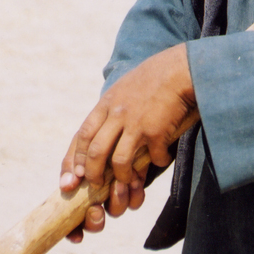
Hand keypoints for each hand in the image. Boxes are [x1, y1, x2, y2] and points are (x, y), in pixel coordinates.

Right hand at [60, 134, 147, 242]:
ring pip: (115, 210)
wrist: (139, 113)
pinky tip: (136, 180)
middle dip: (95, 220)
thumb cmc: (104, 126)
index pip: (72, 219)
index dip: (73, 231)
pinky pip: (135, 200)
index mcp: (80, 185)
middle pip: (94, 220)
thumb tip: (67, 185)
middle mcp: (98, 192)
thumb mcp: (84, 139)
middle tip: (96, 209)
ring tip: (120, 185)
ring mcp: (117, 188)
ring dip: (116, 201)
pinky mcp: (136, 184)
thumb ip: (73, 161)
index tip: (77, 235)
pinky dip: (134, 193)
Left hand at [62, 42, 196, 191]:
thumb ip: (113, 106)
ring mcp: (136, 123)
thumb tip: (104, 127)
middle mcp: (117, 113)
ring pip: (119, 160)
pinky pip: (152, 157)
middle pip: (96, 151)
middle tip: (97, 185)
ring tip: (128, 180)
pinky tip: (163, 158)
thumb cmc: (155, 76)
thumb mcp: (125, 86)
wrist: (180, 68)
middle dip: (93, 174)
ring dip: (122, 176)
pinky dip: (157, 162)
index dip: (75, 159)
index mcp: (107, 103)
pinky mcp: (156, 130)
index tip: (73, 177)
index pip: (82, 135)